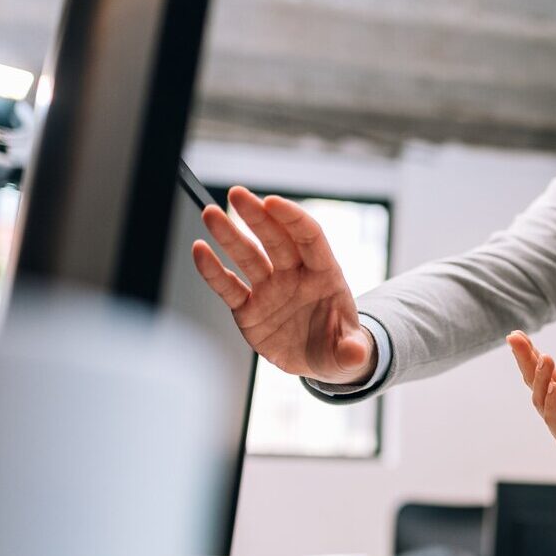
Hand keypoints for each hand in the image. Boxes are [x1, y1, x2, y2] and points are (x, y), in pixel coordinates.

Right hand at [191, 187, 374, 384]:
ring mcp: (270, 290)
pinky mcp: (249, 309)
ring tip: (211, 213)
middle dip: (257, 216)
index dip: (292, 219)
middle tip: (237, 194)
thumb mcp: (349, 353)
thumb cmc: (339, 347)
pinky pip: (229, 287)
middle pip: (275, 239)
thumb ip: (351, 351)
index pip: (310, 238)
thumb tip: (356, 355)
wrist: (319, 362)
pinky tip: (199, 250)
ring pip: (248, 257)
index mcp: (325, 275)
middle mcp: (294, 276)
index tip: (273, 202)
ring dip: (229, 235)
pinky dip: (213, 270)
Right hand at [505, 332, 555, 494]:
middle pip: (535, 380)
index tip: (517, 335)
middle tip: (514, 339)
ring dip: (539, 378)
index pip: (544, 368)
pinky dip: (551, 404)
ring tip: (545, 358)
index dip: (530, 352)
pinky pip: (553, 420)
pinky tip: (552, 387)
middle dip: (524, 359)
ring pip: (540, 399)